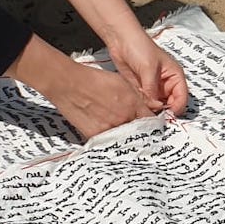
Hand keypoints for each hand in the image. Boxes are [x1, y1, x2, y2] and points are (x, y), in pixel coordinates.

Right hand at [6, 37, 151, 137]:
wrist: (69, 84)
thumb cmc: (94, 80)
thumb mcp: (122, 83)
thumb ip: (140, 97)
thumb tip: (154, 105)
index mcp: (132, 105)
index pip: (150, 121)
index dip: (153, 124)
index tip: (152, 126)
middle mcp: (123, 119)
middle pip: (139, 133)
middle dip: (142, 134)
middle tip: (142, 134)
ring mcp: (109, 129)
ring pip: (125, 140)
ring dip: (127, 139)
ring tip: (126, 137)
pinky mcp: (95, 135)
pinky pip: (109, 143)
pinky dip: (112, 141)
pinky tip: (112, 138)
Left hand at [108, 33, 190, 115]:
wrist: (121, 40)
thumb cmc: (140, 47)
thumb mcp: (149, 68)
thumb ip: (152, 89)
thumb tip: (154, 107)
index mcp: (175, 76)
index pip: (182, 97)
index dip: (177, 107)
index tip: (168, 115)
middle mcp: (166, 84)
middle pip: (170, 104)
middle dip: (163, 111)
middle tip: (154, 116)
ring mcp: (154, 88)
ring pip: (157, 105)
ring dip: (151, 109)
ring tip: (144, 110)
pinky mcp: (142, 90)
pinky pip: (145, 103)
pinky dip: (142, 106)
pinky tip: (137, 104)